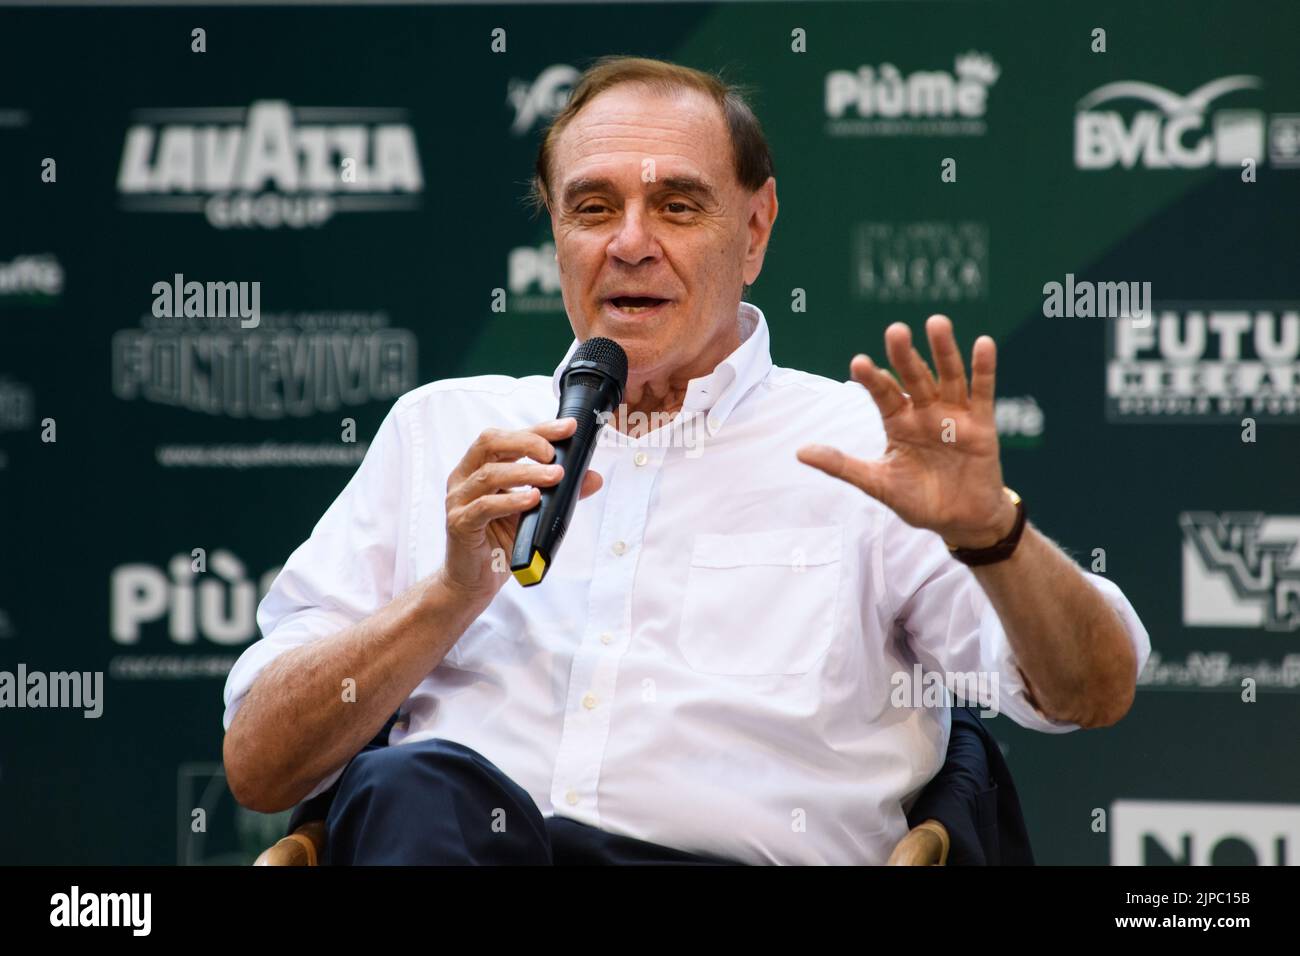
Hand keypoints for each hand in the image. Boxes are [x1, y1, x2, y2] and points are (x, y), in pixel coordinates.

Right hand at [438, 418, 602, 604]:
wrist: (474, 581)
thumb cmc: (500, 542)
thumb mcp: (534, 513)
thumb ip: (559, 493)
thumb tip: (592, 477)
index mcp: (479, 467)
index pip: (508, 437)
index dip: (538, 429)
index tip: (568, 428)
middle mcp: (464, 478)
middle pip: (490, 442)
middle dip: (527, 441)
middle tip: (554, 453)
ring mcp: (458, 500)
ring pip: (490, 474)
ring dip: (527, 473)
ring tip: (555, 477)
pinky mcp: (459, 524)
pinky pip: (484, 507)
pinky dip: (511, 501)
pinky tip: (533, 500)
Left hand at [796, 314, 1015, 548]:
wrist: (960, 520)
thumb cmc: (918, 499)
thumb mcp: (877, 483)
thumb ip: (842, 465)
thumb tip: (799, 452)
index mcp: (898, 421)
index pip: (883, 394)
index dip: (872, 379)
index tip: (859, 363)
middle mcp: (924, 411)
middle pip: (914, 378)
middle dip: (905, 356)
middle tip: (896, 330)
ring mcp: (954, 415)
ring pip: (948, 377)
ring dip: (944, 351)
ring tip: (937, 323)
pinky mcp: (982, 425)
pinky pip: (982, 393)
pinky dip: (983, 369)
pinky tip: (983, 343)